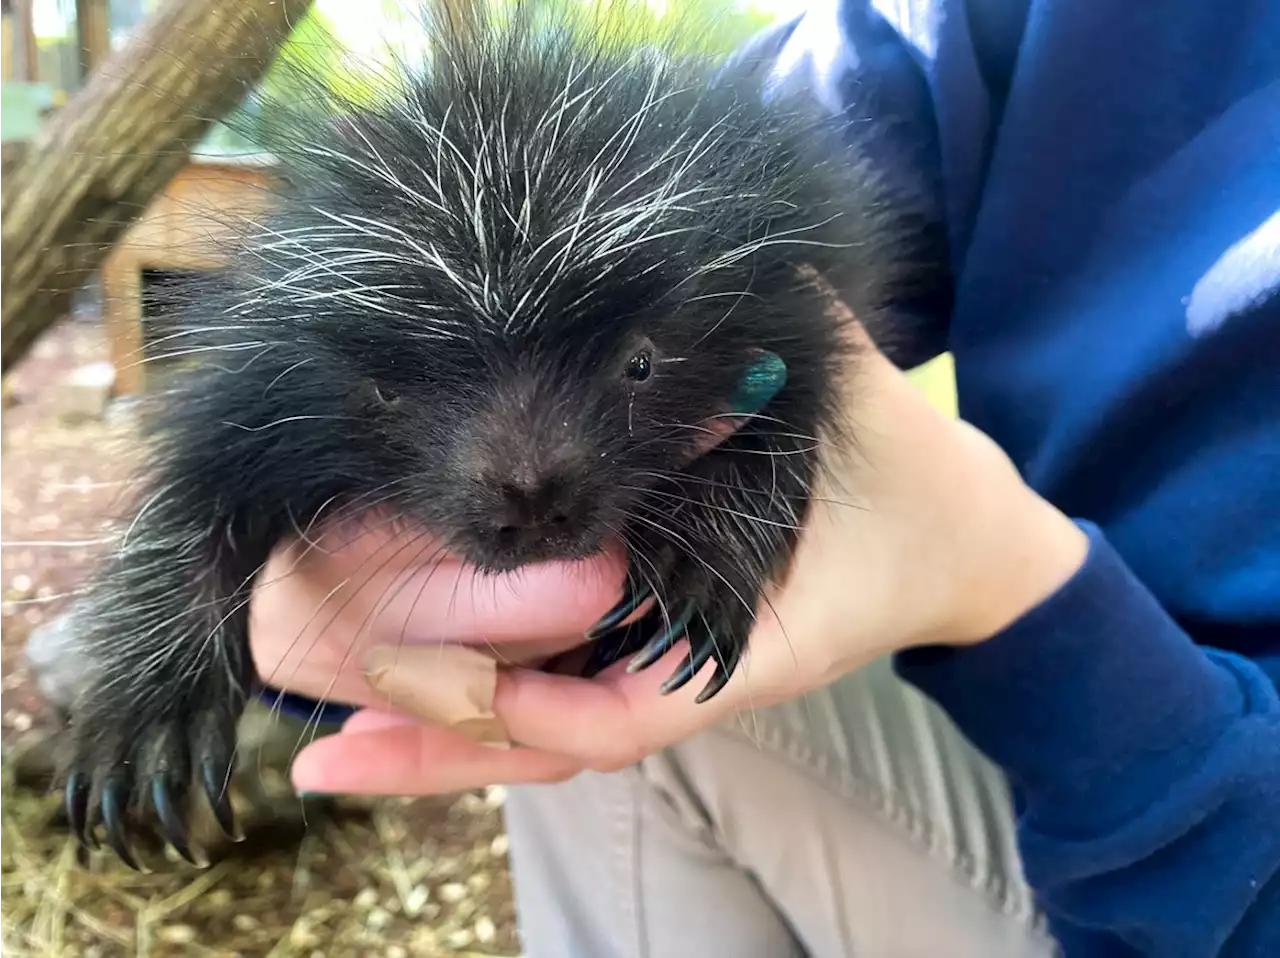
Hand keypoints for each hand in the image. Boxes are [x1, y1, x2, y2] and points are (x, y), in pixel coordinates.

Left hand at [248, 329, 1087, 794]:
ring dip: (440, 741)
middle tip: (326, 756)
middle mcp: (691, 663)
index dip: (551, 711)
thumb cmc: (920, 493)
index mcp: (750, 639)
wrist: (957, 546)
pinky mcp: (654, 639)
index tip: (470, 690)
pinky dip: (481, 698)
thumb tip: (730, 257)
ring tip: (327, 758)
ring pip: (543, 728)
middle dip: (446, 745)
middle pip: (555, 738)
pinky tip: (397, 685)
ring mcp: (667, 660)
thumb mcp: (874, 415)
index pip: (639, 710)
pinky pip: (559, 685)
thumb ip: (808, 340)